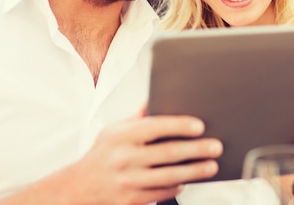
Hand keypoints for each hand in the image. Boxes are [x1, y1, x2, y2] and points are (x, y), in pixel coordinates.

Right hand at [62, 115, 222, 204]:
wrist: (77, 189)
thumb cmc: (101, 155)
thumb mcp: (113, 131)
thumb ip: (137, 118)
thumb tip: (155, 98)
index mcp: (121, 137)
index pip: (155, 127)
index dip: (179, 125)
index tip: (200, 126)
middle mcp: (123, 159)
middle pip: (167, 153)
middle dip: (196, 150)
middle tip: (216, 146)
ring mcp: (127, 182)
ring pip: (168, 176)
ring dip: (194, 171)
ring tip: (211, 166)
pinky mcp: (130, 201)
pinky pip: (160, 193)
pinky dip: (177, 187)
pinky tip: (188, 180)